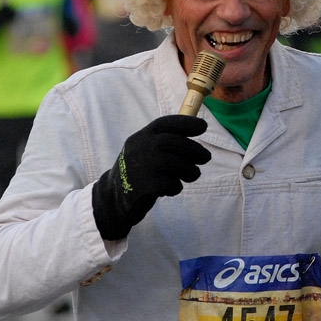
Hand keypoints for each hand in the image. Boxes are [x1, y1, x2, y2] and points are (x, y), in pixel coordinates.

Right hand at [91, 115, 210, 239]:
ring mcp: (139, 165)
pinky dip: (176, 186)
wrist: (113, 197)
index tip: (204, 126)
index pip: (165, 123)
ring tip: (192, 175)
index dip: (186, 123)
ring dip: (190, 170)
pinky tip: (172, 188)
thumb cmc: (139, 171)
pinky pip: (169, 183)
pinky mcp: (142, 185)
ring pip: (175, 162)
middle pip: (173, 142)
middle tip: (206, 157)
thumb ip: (167, 142)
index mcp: (141, 136)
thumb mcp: (147, 151)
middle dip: (194, 149)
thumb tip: (199, 128)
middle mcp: (139, 147)